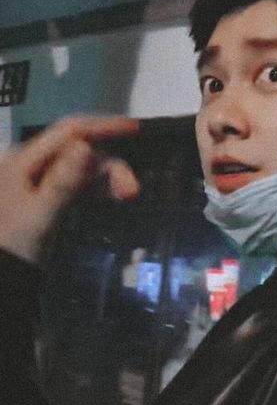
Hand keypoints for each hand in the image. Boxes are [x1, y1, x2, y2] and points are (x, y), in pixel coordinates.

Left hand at [0, 116, 139, 263]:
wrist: (0, 278)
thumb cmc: (13, 244)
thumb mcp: (39, 216)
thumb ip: (62, 182)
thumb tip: (86, 147)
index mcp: (24, 159)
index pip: (69, 132)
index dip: (102, 126)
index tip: (134, 128)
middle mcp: (32, 163)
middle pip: (80, 152)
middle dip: (109, 167)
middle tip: (132, 190)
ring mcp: (39, 179)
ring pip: (83, 169)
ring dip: (107, 179)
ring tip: (128, 195)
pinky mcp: (47, 196)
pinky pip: (78, 184)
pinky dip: (98, 188)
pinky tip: (113, 197)